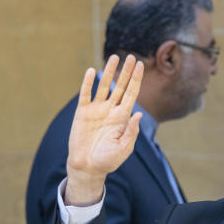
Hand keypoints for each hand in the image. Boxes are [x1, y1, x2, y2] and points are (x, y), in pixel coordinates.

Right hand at [64, 54, 143, 205]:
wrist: (87, 167)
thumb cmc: (108, 160)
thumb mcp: (123, 148)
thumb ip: (131, 132)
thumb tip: (137, 115)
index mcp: (122, 118)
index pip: (131, 94)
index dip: (136, 80)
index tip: (141, 65)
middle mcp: (110, 110)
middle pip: (120, 86)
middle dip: (126, 72)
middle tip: (131, 57)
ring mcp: (96, 110)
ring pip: (104, 86)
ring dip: (109, 72)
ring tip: (114, 57)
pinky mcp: (82, 113)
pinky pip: (86, 94)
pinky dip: (88, 83)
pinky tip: (91, 71)